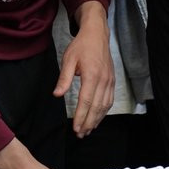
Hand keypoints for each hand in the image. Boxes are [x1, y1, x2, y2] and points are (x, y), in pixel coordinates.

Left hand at [55, 3, 114, 136]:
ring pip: (105, 105)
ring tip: (88, 130)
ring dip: (97, 119)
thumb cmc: (81, 46)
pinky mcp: (112, 80)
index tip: (75, 128)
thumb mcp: (68, 59)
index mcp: (91, 75)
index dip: (81, 116)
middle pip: (97, 107)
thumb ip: (64, 78)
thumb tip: (57, 95)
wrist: (97, 34)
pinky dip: (104, 111)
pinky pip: (109, 100)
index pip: (86, 101)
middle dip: (88, 122)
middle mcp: (103, 80)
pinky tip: (98, 117)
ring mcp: (109, 80)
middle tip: (81, 134)